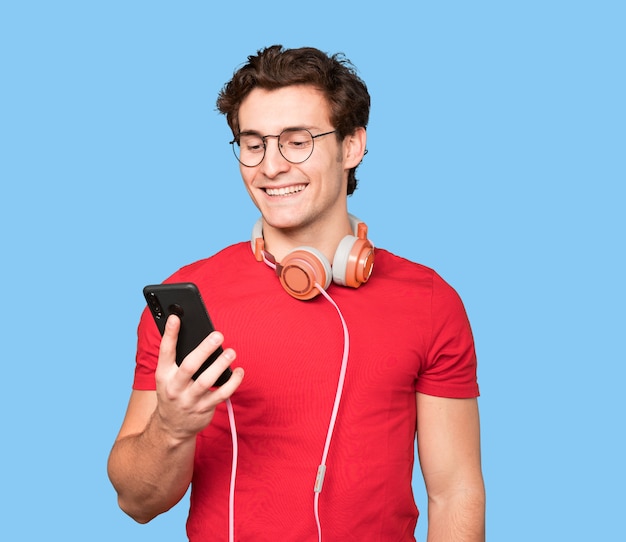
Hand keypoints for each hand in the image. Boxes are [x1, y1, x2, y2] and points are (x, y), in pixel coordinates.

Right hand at [153, 315, 243, 442]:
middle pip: (189, 366)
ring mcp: (189, 400)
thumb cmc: (173, 392)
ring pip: (206, 381)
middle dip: (204, 349)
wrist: (171, 428)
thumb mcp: (167, 377)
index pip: (165, 352)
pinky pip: (221, 395)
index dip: (169, 334)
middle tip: (218, 335)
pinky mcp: (204, 409)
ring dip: (220, 365)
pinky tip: (239, 371)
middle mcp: (174, 388)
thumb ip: (177, 358)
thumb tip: (194, 332)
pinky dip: (232, 382)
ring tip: (231, 352)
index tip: (176, 317)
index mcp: (163, 375)